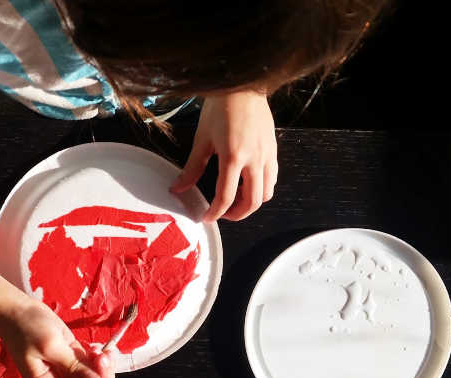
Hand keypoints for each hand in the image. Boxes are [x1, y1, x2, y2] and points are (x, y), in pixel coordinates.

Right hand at [0, 246, 114, 377]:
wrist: (16, 308)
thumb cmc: (26, 327)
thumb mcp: (50, 345)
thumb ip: (73, 365)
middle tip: (105, 357)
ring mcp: (66, 371)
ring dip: (103, 367)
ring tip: (103, 350)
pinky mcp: (72, 357)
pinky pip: (92, 366)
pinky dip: (99, 358)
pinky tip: (96, 347)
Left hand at [170, 90, 277, 221]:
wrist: (242, 85)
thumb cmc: (220, 108)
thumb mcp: (202, 139)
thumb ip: (191, 168)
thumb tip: (177, 188)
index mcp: (233, 157)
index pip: (226, 196)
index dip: (216, 212)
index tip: (206, 218)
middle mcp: (254, 159)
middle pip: (253, 202)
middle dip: (237, 214)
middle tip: (222, 214)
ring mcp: (267, 155)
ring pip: (266, 193)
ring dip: (251, 203)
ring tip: (235, 200)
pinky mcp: (273, 150)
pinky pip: (272, 178)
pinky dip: (261, 188)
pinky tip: (248, 183)